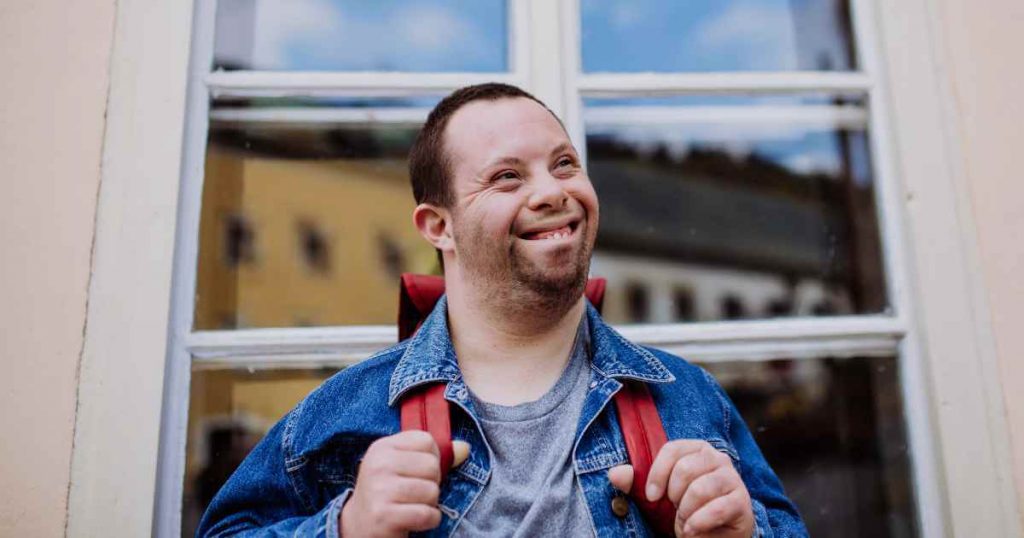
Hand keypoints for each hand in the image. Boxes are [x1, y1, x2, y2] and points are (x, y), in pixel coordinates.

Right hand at [340, 431, 469, 536]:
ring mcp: (379, 490)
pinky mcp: (383, 516)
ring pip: (432, 492)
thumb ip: (433, 456)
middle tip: (414, 493)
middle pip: (432, 466)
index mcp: (382, 447)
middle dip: (431, 484)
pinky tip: (413, 520)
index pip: (427, 440)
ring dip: (429, 504)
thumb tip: (465, 448)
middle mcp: (378, 465)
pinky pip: (427, 515)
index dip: (432, 458)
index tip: (418, 472)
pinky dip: (428, 521)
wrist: (358, 525)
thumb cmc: (387, 492)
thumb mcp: (403, 467)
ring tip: (411, 506)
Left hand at [608, 440, 753, 537]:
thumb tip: (615, 474)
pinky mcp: (741, 501)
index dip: (657, 473)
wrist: (713, 534)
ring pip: (700, 489)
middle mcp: (716, 458)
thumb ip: (634, 483)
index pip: (672, 449)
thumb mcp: (656, 496)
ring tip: (684, 521)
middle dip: (673, 496)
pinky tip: (692, 530)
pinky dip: (698, 522)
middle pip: (685, 469)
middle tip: (673, 510)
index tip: (650, 496)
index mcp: (695, 449)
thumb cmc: (683, 508)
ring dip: (685, 511)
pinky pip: (716, 508)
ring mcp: (732, 478)